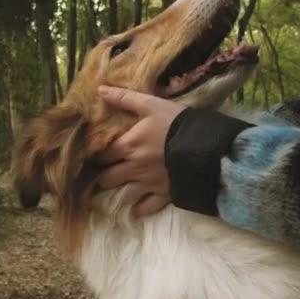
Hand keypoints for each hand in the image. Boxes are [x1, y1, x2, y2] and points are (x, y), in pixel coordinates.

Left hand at [95, 86, 185, 216]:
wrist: (205, 146)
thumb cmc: (177, 122)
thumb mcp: (152, 105)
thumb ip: (125, 98)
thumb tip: (100, 89)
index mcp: (128, 146)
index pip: (102, 155)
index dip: (97, 156)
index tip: (94, 157)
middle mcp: (133, 168)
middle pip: (108, 178)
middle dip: (104, 177)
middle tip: (103, 175)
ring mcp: (148, 184)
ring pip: (124, 195)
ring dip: (120, 193)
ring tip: (118, 191)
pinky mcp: (163, 195)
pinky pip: (146, 208)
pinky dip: (140, 209)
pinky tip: (137, 207)